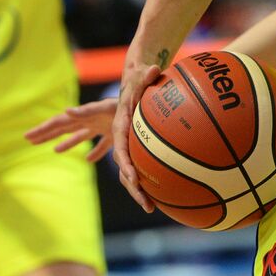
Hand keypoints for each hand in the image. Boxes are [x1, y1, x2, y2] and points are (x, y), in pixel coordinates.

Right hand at [25, 97, 118, 161]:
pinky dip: (93, 152)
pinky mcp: (115, 131)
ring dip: (65, 142)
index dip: (45, 129)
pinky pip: (100, 143)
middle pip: (65, 126)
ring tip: (52, 151)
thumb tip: (66, 111)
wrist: (145, 96)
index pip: (61, 121)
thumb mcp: (108, 105)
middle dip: (47, 133)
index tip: (29, 136)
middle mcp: (92, 118)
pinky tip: (87, 160)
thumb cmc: (127, 101)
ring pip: (80, 134)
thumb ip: (89, 109)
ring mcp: (102, 124)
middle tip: (28, 140)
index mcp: (88, 114)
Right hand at [110, 59, 164, 210]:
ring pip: (131, 170)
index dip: (126, 165)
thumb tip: (156, 68)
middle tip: (147, 205)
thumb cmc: (137, 77)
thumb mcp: (140, 75)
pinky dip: (141, 181)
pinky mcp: (129, 141)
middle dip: (134, 187)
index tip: (134, 180)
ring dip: (137, 189)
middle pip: (124, 165)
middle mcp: (120, 135)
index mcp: (120, 124)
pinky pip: (133, 164)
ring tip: (151, 207)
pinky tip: (149, 199)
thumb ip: (146, 74)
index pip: (120, 148)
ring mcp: (123, 140)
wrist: (131, 79)